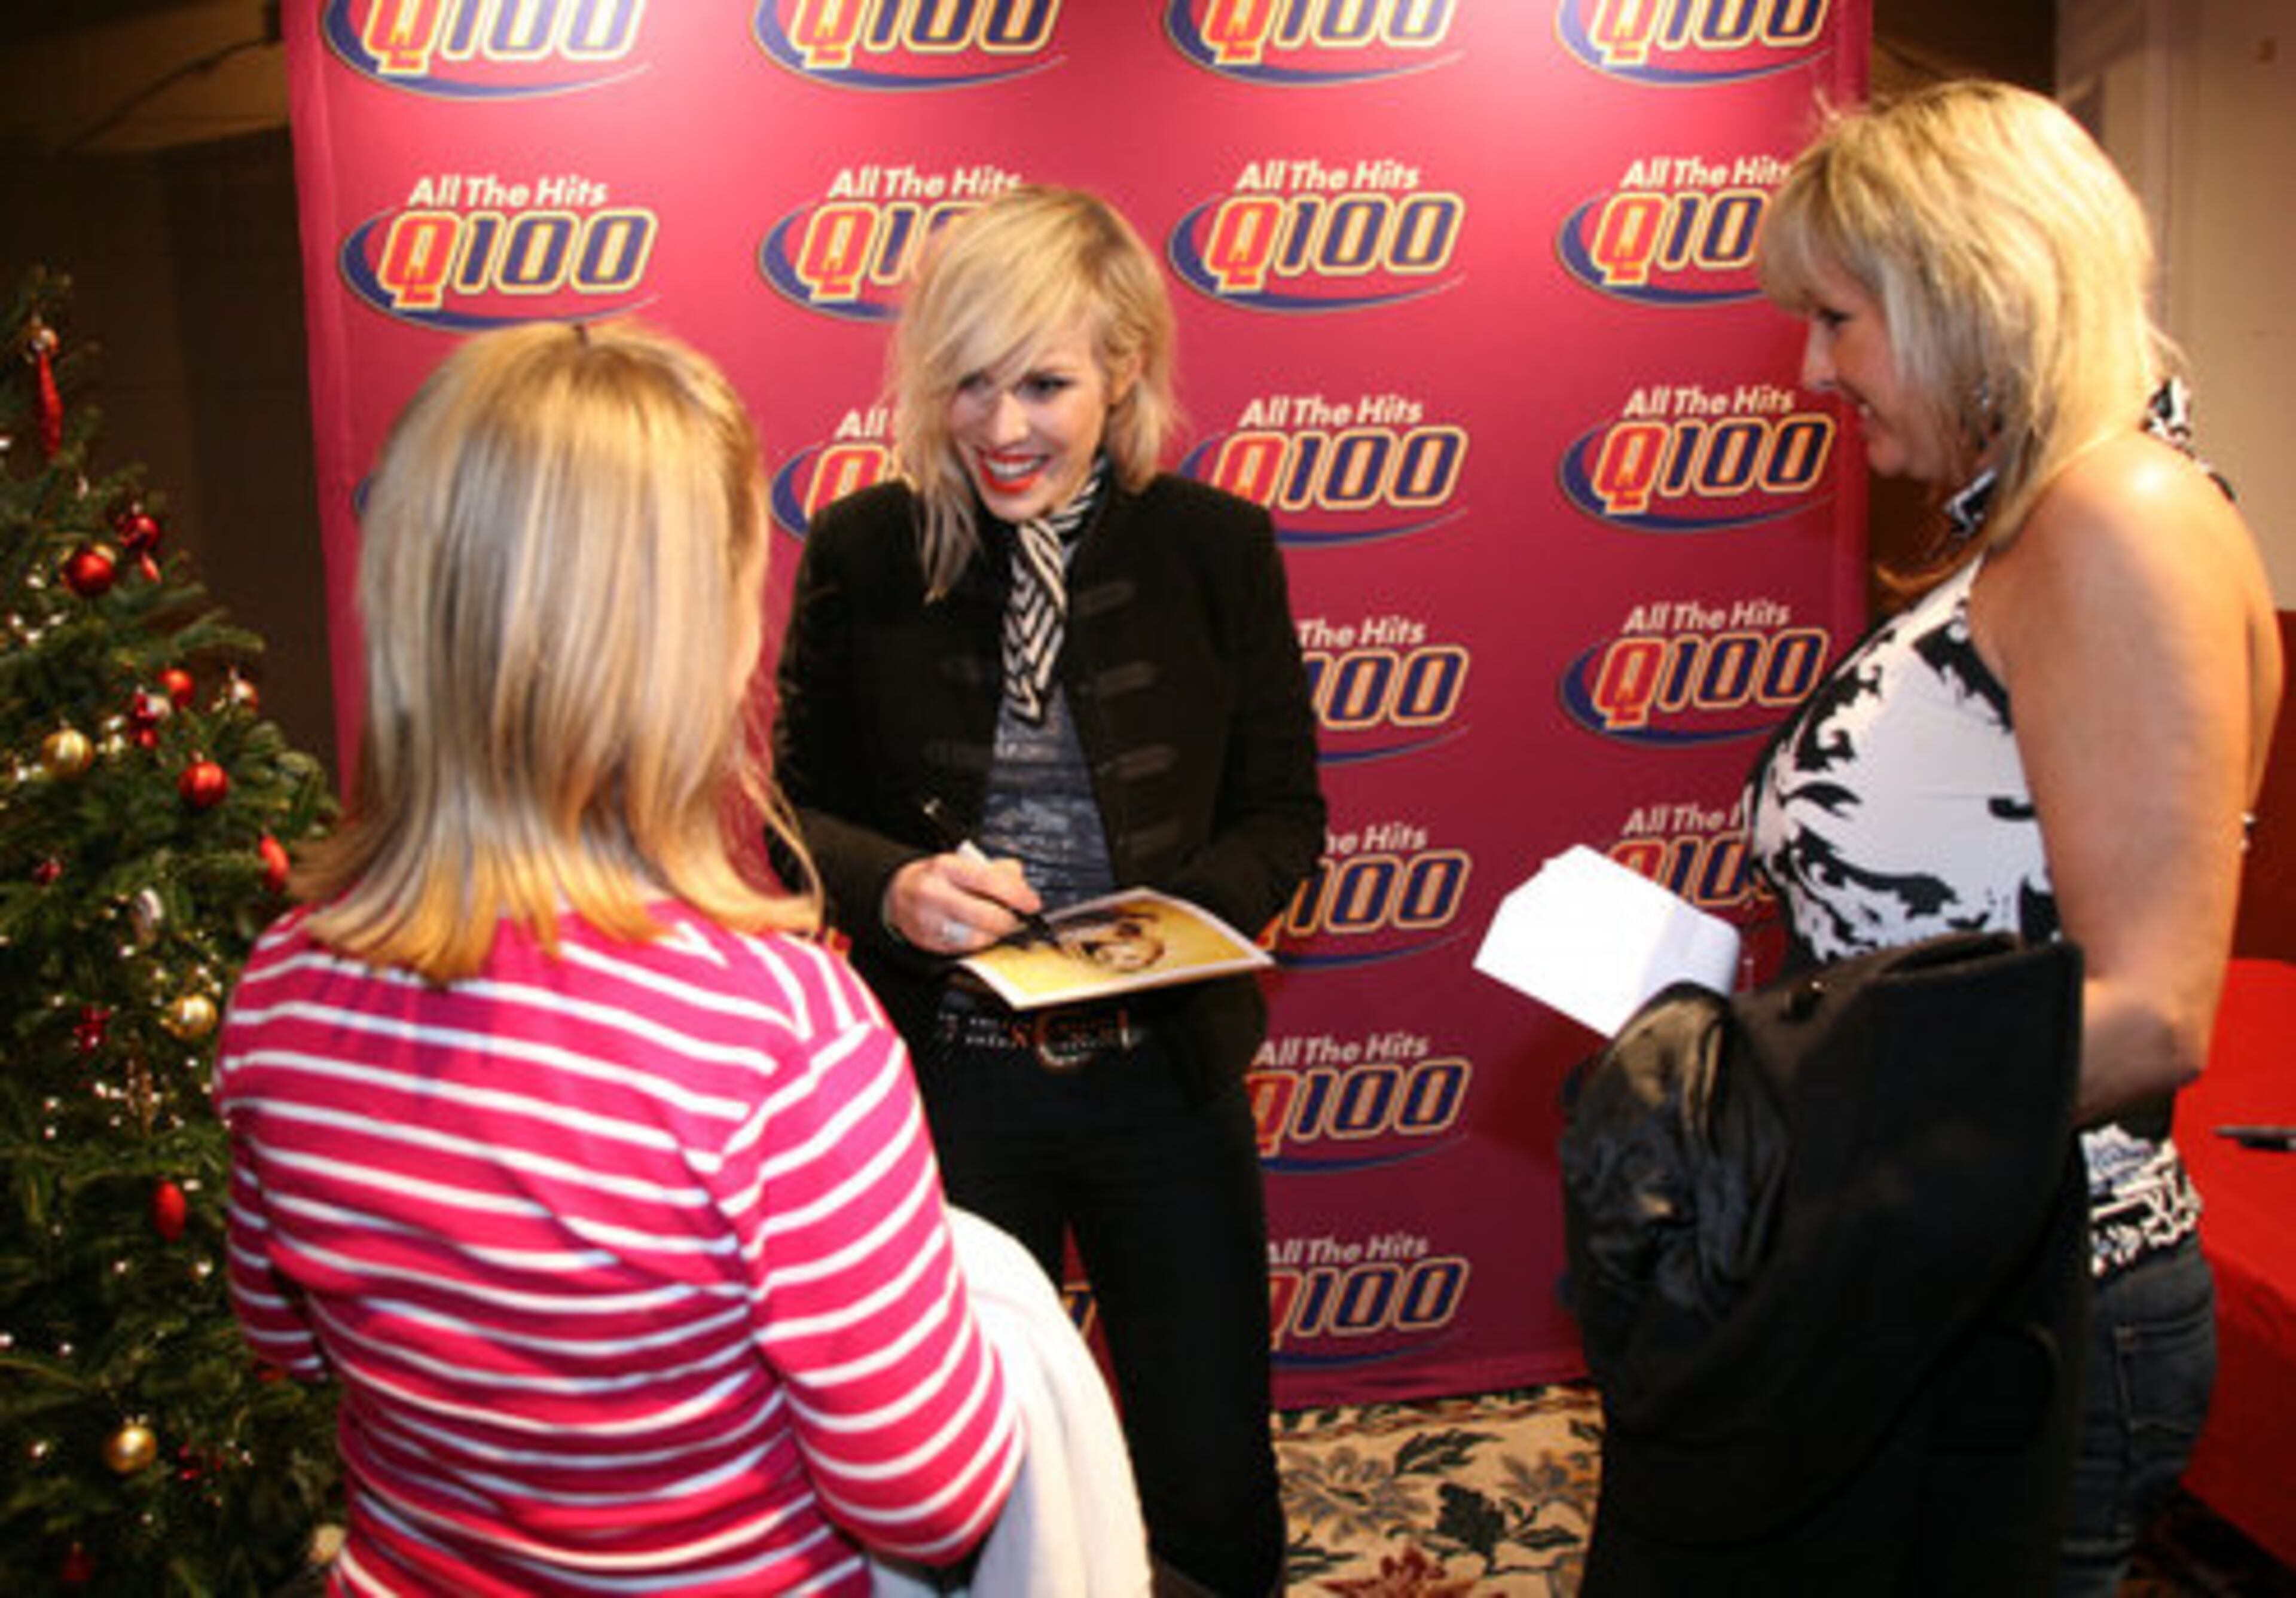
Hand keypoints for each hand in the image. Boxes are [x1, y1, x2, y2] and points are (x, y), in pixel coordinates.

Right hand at [885, 850, 1043, 954]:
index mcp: (946, 867)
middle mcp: (935, 893)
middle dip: (1009, 921)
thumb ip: (995, 869)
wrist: (896, 895)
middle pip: (985, 915)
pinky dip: (980, 943)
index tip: (1032, 903)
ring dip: (996, 935)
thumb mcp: (962, 863)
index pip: (989, 881)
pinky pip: (965, 949)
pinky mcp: (930, 943)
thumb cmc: (935, 878)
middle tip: (1018, 919)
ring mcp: (930, 921)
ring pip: (977, 937)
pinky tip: (981, 933)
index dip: (1016, 894)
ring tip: (998, 926)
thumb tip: (1020, 882)